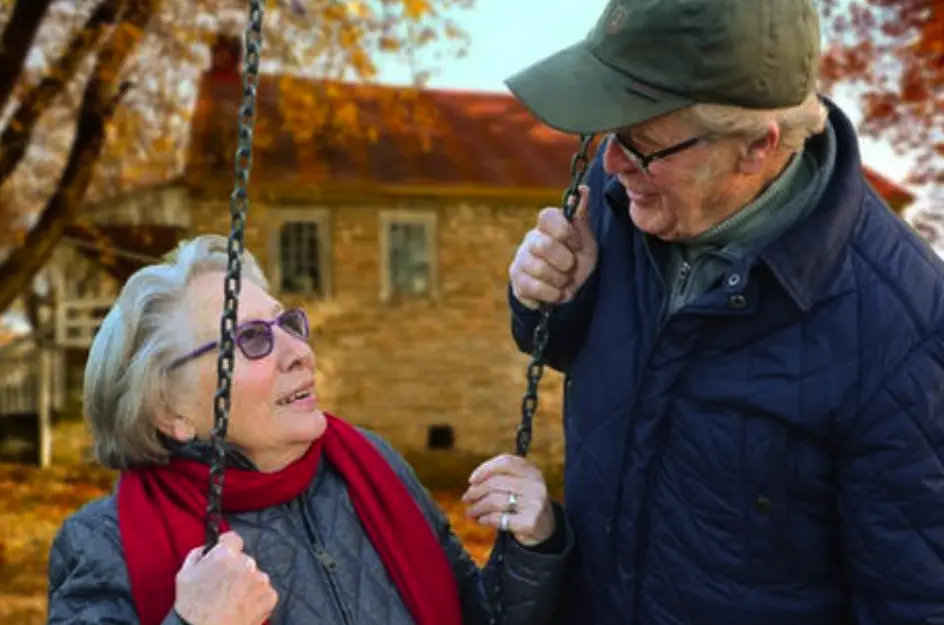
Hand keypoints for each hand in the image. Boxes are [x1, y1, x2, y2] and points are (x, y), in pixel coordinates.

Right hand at [174, 531, 277, 624]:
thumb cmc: (192, 608)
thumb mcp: (184, 574)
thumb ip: (200, 553)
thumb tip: (210, 547)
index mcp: (225, 555)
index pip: (233, 538)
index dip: (227, 545)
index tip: (225, 553)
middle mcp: (247, 564)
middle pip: (244, 560)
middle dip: (236, 569)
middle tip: (223, 585)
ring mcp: (260, 581)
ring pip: (254, 576)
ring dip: (247, 583)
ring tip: (231, 600)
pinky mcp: (270, 597)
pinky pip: (264, 591)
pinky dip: (256, 598)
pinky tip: (241, 607)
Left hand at [462, 454, 555, 546]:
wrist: (544, 526)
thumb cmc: (523, 500)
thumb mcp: (519, 483)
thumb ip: (500, 477)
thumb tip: (473, 483)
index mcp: (532, 471)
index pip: (505, 462)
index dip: (484, 469)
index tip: (471, 480)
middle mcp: (535, 485)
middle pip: (495, 483)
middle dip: (475, 492)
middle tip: (466, 499)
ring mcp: (534, 504)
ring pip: (494, 501)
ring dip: (477, 507)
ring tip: (470, 512)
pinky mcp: (529, 522)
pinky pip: (498, 518)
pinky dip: (485, 519)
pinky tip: (481, 520)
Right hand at [509, 184, 597, 309]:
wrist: (566, 292)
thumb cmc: (577, 261)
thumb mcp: (586, 241)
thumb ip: (582, 217)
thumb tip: (583, 189)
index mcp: (548, 226)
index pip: (547, 216)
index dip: (564, 232)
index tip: (576, 244)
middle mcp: (531, 239)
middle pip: (544, 246)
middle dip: (565, 262)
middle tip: (571, 267)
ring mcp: (521, 259)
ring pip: (539, 269)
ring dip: (560, 280)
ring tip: (564, 281)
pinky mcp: (516, 280)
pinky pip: (534, 287)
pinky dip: (552, 294)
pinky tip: (557, 293)